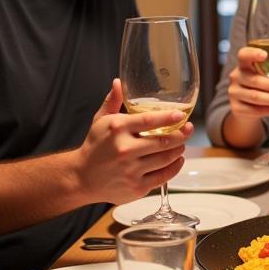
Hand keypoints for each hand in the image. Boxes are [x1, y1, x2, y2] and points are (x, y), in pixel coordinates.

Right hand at [75, 79, 192, 204]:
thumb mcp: (100, 121)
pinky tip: (177, 159)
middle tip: (187, 130)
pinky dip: (175, 167)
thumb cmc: (95, 146)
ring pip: (166, 158)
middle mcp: (124, 149)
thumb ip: (113, 101)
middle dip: (181, 135)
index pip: (149, 120)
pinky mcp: (136, 187)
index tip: (181, 115)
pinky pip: (164, 176)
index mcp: (117, 129)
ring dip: (179, 150)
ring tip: (181, 144)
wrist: (81, 178)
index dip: (169, 118)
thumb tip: (119, 82)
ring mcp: (131, 170)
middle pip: (163, 141)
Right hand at [227, 46, 268, 121]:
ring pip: (254, 96)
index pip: (244, 55)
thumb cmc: (262, 86)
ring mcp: (234, 92)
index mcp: (244, 64)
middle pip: (254, 80)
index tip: (265, 55)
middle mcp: (237, 76)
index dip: (253, 53)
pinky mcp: (236, 108)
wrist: (247, 107)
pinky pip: (253, 110)